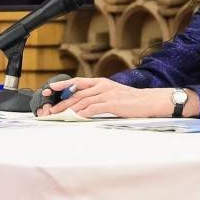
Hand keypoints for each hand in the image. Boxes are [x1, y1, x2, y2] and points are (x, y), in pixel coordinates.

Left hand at [35, 77, 199, 117]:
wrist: (151, 101)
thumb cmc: (133, 101)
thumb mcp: (113, 95)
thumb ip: (99, 97)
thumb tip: (84, 105)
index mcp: (101, 82)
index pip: (77, 82)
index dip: (62, 86)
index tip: (48, 90)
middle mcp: (102, 85)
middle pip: (76, 92)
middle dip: (60, 101)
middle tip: (48, 108)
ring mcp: (107, 93)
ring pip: (82, 100)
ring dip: (67, 109)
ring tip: (56, 115)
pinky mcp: (113, 103)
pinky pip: (93, 108)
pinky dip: (82, 113)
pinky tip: (73, 117)